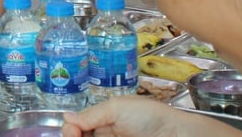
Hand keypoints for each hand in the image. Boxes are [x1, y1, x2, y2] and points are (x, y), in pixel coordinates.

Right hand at [62, 97, 205, 136]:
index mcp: (104, 119)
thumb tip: (67, 117)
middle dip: (72, 136)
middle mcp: (105, 134)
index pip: (78, 125)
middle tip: (74, 136)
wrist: (175, 135)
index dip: (71, 128)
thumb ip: (92, 114)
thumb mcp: (117, 108)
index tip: (72, 130)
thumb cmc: (149, 117)